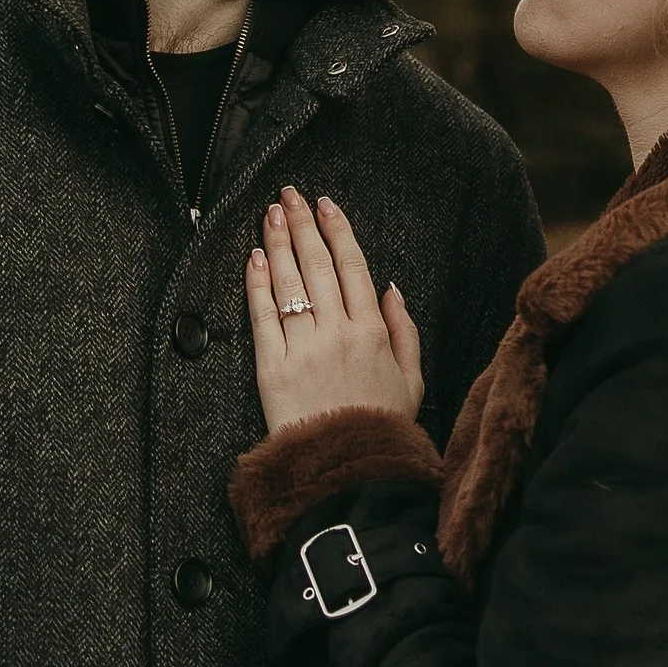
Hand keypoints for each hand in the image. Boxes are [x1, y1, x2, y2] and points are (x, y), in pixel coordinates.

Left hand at [246, 187, 423, 434]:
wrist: (348, 472)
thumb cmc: (381, 428)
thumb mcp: (412, 379)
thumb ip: (405, 330)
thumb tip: (392, 288)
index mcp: (374, 331)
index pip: (353, 266)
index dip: (338, 231)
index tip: (325, 205)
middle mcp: (338, 331)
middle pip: (317, 264)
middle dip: (303, 224)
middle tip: (289, 194)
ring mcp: (304, 348)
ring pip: (290, 283)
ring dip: (279, 242)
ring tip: (270, 213)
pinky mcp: (273, 368)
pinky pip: (263, 317)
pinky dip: (258, 284)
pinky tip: (255, 258)